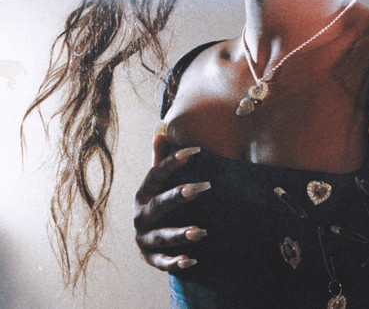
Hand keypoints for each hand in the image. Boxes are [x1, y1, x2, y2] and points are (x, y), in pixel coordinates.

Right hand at [133, 138, 209, 271]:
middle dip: (179, 196)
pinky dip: (175, 262)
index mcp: (143, 192)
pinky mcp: (149, 257)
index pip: (156, 174)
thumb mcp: (157, 182)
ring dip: (180, 234)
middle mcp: (140, 214)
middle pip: (159, 204)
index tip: (196, 150)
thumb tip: (160, 131)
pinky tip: (191, 259)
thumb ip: (161, 159)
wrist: (145, 237)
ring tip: (201, 231)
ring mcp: (144, 237)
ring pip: (161, 236)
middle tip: (203, 187)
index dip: (173, 161)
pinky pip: (161, 261)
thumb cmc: (158, 200)